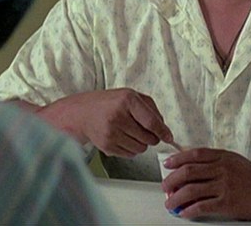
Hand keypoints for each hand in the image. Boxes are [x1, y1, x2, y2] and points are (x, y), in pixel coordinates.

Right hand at [37, 88, 173, 156]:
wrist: (82, 113)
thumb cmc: (109, 103)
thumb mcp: (130, 96)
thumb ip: (150, 108)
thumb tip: (164, 129)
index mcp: (127, 100)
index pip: (151, 122)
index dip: (163, 132)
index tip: (169, 137)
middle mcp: (118, 116)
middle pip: (148, 138)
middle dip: (151, 137)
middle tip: (144, 131)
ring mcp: (111, 132)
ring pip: (141, 149)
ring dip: (141, 144)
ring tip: (130, 133)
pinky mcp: (107, 146)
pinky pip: (130, 155)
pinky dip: (130, 149)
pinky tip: (121, 138)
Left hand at [161, 147, 250, 220]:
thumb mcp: (234, 161)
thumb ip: (215, 160)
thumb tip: (190, 166)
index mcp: (223, 157)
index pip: (194, 154)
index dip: (177, 159)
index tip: (167, 165)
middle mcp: (222, 169)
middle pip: (188, 171)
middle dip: (171, 180)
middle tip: (165, 187)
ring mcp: (225, 186)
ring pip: (192, 190)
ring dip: (176, 198)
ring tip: (170, 203)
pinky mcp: (228, 203)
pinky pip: (202, 206)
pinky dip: (189, 210)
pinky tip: (184, 213)